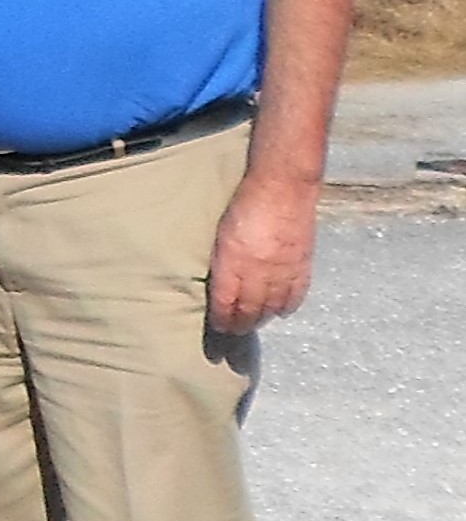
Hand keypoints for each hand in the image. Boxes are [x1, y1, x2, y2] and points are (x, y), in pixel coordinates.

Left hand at [208, 171, 318, 331]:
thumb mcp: (221, 233)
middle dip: (242, 324)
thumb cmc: (244, 204)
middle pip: (250, 309)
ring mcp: (282, 270)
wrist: (283, 187)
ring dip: (263, 318)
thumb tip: (222, 283)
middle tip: (235, 333)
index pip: (226, 302)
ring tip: (255, 323)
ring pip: (273, 306)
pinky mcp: (302, 264)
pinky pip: (295, 294)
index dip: (223, 319)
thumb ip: (223, 261)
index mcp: (232, 263)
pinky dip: (287, 306)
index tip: (219, 328)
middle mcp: (258, 272)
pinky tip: (281, 311)